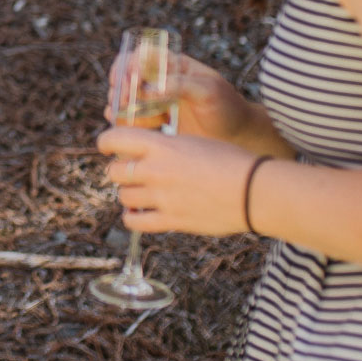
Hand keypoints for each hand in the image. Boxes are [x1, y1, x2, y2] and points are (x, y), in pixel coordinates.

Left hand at [95, 125, 261, 236]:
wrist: (254, 190)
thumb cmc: (232, 162)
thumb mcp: (195, 141)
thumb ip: (167, 147)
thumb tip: (148, 151)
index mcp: (161, 145)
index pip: (113, 138)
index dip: (107, 142)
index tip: (109, 146)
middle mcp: (155, 170)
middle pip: (114, 171)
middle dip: (120, 172)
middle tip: (132, 173)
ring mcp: (161, 197)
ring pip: (123, 196)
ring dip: (129, 195)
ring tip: (141, 194)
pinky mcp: (170, 220)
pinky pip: (134, 222)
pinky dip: (132, 218)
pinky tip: (139, 214)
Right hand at [106, 51, 254, 143]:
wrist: (236, 136)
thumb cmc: (227, 108)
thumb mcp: (208, 91)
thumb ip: (180, 85)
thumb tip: (148, 88)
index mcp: (173, 65)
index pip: (139, 55)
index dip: (127, 65)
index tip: (126, 81)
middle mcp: (159, 80)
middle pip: (123, 76)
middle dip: (120, 89)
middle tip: (127, 104)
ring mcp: (154, 101)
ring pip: (121, 100)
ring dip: (124, 110)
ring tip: (150, 121)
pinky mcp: (153, 122)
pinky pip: (128, 120)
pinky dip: (129, 125)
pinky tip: (151, 130)